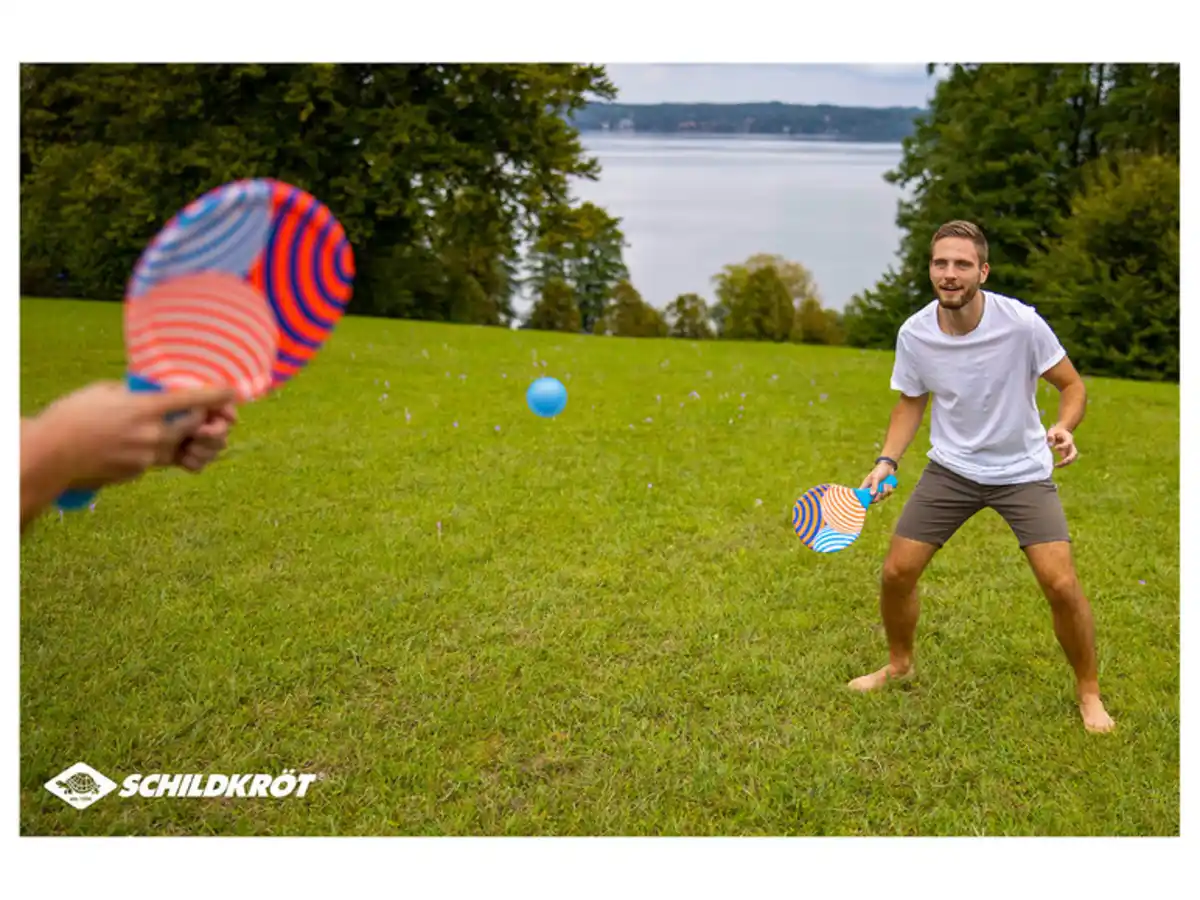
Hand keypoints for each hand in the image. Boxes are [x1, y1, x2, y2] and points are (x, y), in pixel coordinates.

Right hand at [36, 381, 236, 489]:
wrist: (51, 456)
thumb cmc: (72, 416)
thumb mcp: (104, 392)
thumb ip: (134, 392)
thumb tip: (150, 392)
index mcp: (145, 408)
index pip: (193, 400)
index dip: (217, 394)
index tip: (234, 391)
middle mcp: (153, 433)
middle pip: (195, 425)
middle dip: (199, 418)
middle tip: (195, 412)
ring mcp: (148, 456)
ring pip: (178, 446)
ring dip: (177, 437)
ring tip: (156, 428)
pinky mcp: (140, 472)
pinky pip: (158, 460)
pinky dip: (153, 451)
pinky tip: (129, 444)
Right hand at [860, 461, 896, 503]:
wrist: (888, 467)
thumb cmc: (879, 471)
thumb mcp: (875, 477)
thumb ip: (874, 486)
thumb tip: (872, 495)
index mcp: (866, 487)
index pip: (863, 496)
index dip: (865, 500)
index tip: (870, 499)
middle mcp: (872, 491)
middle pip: (874, 500)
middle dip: (878, 496)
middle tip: (880, 492)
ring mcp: (879, 491)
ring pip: (882, 497)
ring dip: (885, 490)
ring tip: (885, 483)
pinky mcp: (886, 491)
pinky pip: (888, 494)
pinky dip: (890, 488)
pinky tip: (889, 483)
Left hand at [1047, 424, 1077, 467]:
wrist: (1061, 431)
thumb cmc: (1055, 431)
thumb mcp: (1052, 431)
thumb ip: (1051, 437)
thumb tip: (1050, 445)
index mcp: (1068, 438)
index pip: (1068, 443)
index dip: (1062, 446)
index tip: (1055, 448)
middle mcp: (1071, 445)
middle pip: (1074, 453)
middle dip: (1068, 459)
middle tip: (1059, 463)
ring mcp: (1070, 449)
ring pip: (1072, 458)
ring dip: (1066, 463)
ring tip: (1057, 466)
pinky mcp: (1067, 453)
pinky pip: (1068, 459)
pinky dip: (1064, 463)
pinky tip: (1057, 466)